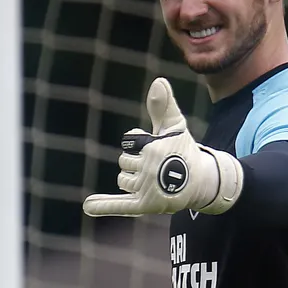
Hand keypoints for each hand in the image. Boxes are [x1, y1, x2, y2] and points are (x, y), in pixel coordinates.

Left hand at [83, 77, 243, 216]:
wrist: (200, 182)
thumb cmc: (183, 150)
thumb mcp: (174, 126)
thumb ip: (162, 105)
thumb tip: (158, 81)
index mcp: (154, 149)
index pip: (129, 141)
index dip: (139, 143)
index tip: (156, 148)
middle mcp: (150, 169)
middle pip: (123, 162)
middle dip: (135, 163)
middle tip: (157, 167)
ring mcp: (147, 189)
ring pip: (122, 180)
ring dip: (131, 180)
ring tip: (153, 180)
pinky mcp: (145, 205)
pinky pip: (121, 205)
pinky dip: (104, 206)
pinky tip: (88, 206)